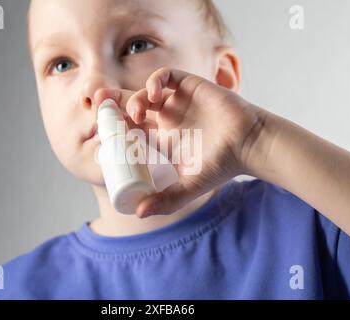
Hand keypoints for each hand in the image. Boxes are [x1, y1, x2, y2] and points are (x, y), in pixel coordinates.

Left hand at [95, 67, 265, 217]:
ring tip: (137, 113)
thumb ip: (166, 200)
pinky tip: (155, 94)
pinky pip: (165, 76)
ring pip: (145, 93)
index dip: (116, 129)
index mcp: (162, 140)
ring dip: (134, 99)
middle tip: (100, 108)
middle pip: (132, 108)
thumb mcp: (189, 185)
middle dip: (114, 106)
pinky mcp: (189, 85)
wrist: (248, 144)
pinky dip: (155, 82)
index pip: (131, 130)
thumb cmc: (221, 165)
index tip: (104, 134)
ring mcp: (177, 101)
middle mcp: (167, 119)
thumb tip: (138, 213)